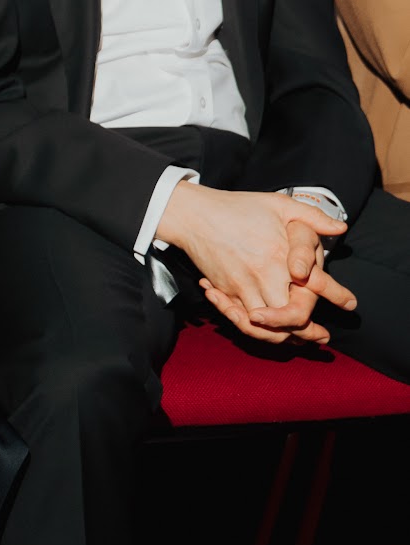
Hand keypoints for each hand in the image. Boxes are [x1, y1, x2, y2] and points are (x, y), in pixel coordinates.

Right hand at [159, 183, 353, 342]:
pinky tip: (266, 327)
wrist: (194, 215)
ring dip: (282, 336)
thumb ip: (312, 217)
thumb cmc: (238, 207)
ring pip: (266, 326)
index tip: (350, 304)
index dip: (336, 297)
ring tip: (296, 339)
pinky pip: (242, 319)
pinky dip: (255, 328)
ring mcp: (242, 287)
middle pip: (291, 318)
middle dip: (308, 332)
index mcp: (282, 256)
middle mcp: (264, 276)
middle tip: (321, 337)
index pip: (314, 288)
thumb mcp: (279, 204)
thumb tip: (341, 227)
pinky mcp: (226, 292)